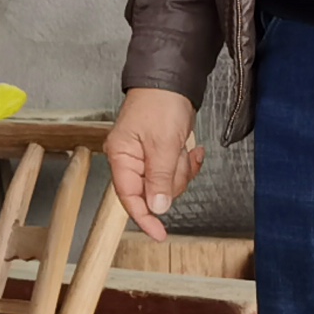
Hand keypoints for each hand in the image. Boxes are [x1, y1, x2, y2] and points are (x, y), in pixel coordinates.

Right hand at [105, 87, 204, 241]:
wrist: (171, 79)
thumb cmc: (160, 103)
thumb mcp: (162, 144)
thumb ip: (159, 179)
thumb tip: (157, 208)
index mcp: (121, 157)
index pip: (129, 198)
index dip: (144, 218)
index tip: (159, 234)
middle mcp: (130, 160)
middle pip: (153, 192)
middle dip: (173, 178)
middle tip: (179, 156)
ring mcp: (146, 157)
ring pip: (168, 182)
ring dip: (181, 168)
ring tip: (183, 146)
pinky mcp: (160, 153)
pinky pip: (175, 170)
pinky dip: (186, 163)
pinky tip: (192, 149)